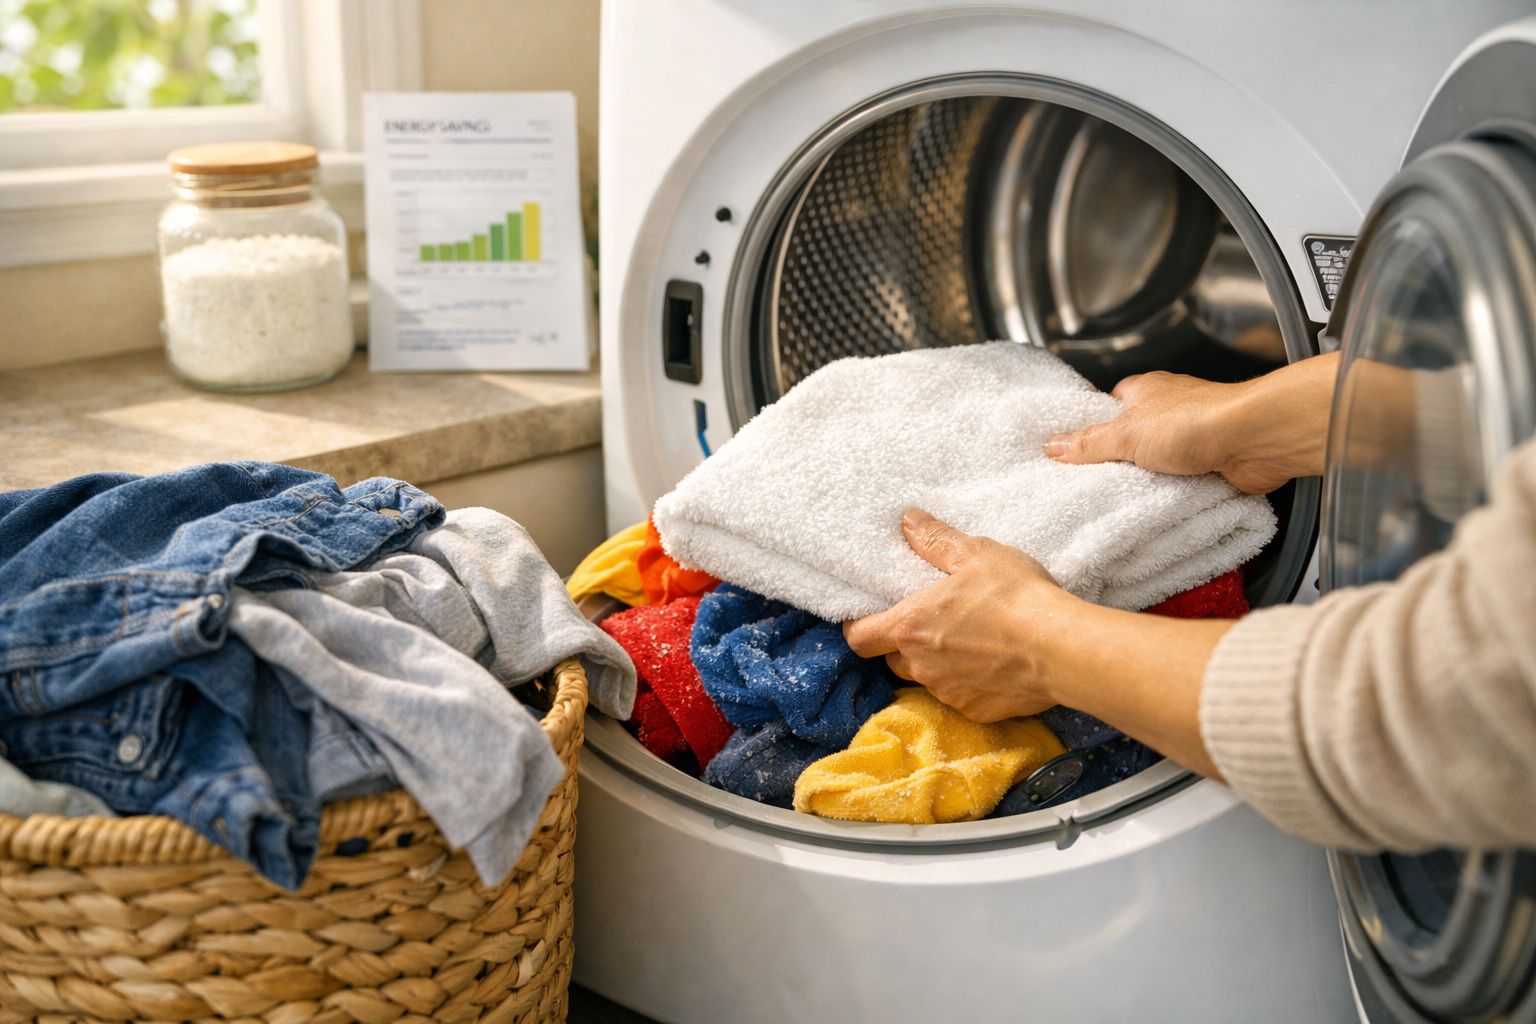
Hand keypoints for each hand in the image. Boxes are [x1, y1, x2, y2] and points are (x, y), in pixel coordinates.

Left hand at [843, 510, 1076, 721]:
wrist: (1062, 648)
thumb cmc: (1015, 596)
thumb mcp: (976, 554)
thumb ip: (936, 540)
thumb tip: (908, 521)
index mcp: (910, 626)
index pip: (859, 638)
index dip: (859, 627)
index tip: (872, 616)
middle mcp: (921, 666)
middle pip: (894, 659)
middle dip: (905, 644)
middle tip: (932, 622)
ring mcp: (948, 693)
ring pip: (927, 679)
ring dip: (937, 664)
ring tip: (968, 641)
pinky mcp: (976, 713)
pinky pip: (960, 697)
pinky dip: (969, 683)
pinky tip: (994, 663)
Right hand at [1043, 354, 1338, 493]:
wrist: (1254, 440)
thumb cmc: (1198, 420)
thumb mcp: (1126, 434)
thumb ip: (1088, 443)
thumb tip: (1053, 446)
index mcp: (1144, 392)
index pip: (1107, 409)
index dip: (1090, 430)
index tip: (1072, 453)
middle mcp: (1169, 412)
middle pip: (1131, 441)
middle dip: (1118, 464)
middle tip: (1095, 484)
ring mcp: (1192, 439)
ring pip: (1156, 466)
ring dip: (1147, 483)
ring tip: (1125, 500)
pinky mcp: (1210, 465)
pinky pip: (1180, 485)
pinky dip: (1171, 496)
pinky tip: (1159, 506)